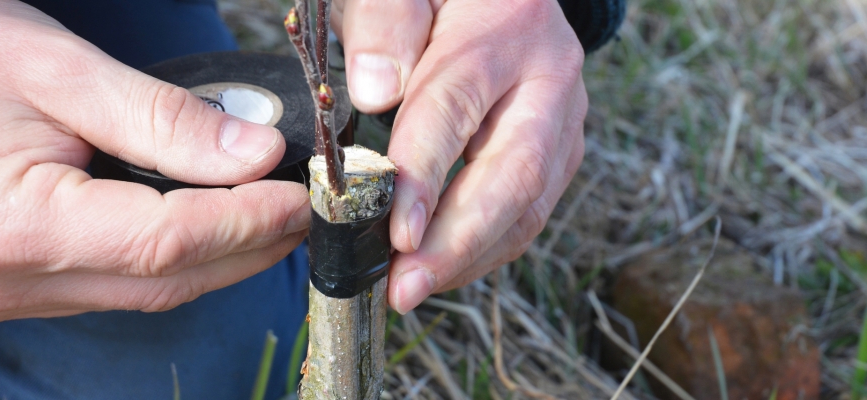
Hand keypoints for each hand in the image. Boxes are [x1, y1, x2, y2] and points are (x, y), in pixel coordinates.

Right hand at [0, 0, 308, 322]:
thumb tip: (256, 155)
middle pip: (164, 282)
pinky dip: (173, 263)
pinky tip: (210, 230)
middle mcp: (3, 280)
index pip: (164, 242)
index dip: (245, 221)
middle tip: (301, 212)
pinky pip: (118, 288)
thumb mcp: (66, 71)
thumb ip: (166, 120)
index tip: (299, 198)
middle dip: (246, 247)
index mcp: (8, 225)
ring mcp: (5, 294)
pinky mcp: (15, 289)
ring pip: (148, 294)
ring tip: (269, 219)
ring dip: (218, 259)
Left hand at [333, 0, 586, 312]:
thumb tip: (374, 92)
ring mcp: (564, 118)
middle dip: (457, 241)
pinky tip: (442, 268)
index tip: (396, 230)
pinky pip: (530, 212)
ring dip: (470, 257)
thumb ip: (383, 22)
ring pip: (530, 205)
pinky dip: (486, 249)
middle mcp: (550, 76)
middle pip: (515, 173)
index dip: (424, 175)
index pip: (457, 107)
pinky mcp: (560, 150)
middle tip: (405, 287)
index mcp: (505, 27)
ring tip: (413, 289)